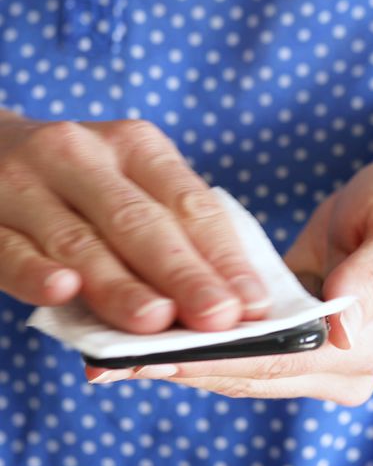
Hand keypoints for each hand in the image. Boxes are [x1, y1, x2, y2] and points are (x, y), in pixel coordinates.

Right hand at [0, 115, 269, 332]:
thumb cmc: (77, 188)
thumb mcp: (126, 186)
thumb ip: (169, 234)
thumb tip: (229, 305)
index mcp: (137, 145)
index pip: (192, 204)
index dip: (225, 257)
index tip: (254, 304)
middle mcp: (82, 153)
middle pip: (142, 222)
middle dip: (184, 274)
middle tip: (218, 318)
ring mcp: (24, 182)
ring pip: (79, 240)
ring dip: (119, 284)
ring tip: (156, 321)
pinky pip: (10, 249)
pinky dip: (36, 272)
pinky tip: (63, 292)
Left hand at [96, 155, 372, 404]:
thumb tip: (342, 326)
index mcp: (370, 348)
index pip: (285, 363)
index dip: (222, 360)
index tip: (161, 355)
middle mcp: (342, 370)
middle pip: (251, 377)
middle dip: (183, 367)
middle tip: (111, 358)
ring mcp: (317, 364)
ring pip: (236, 373)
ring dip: (176, 363)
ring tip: (109, 354)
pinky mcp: (292, 347)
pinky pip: (237, 354)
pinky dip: (192, 349)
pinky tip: (142, 341)